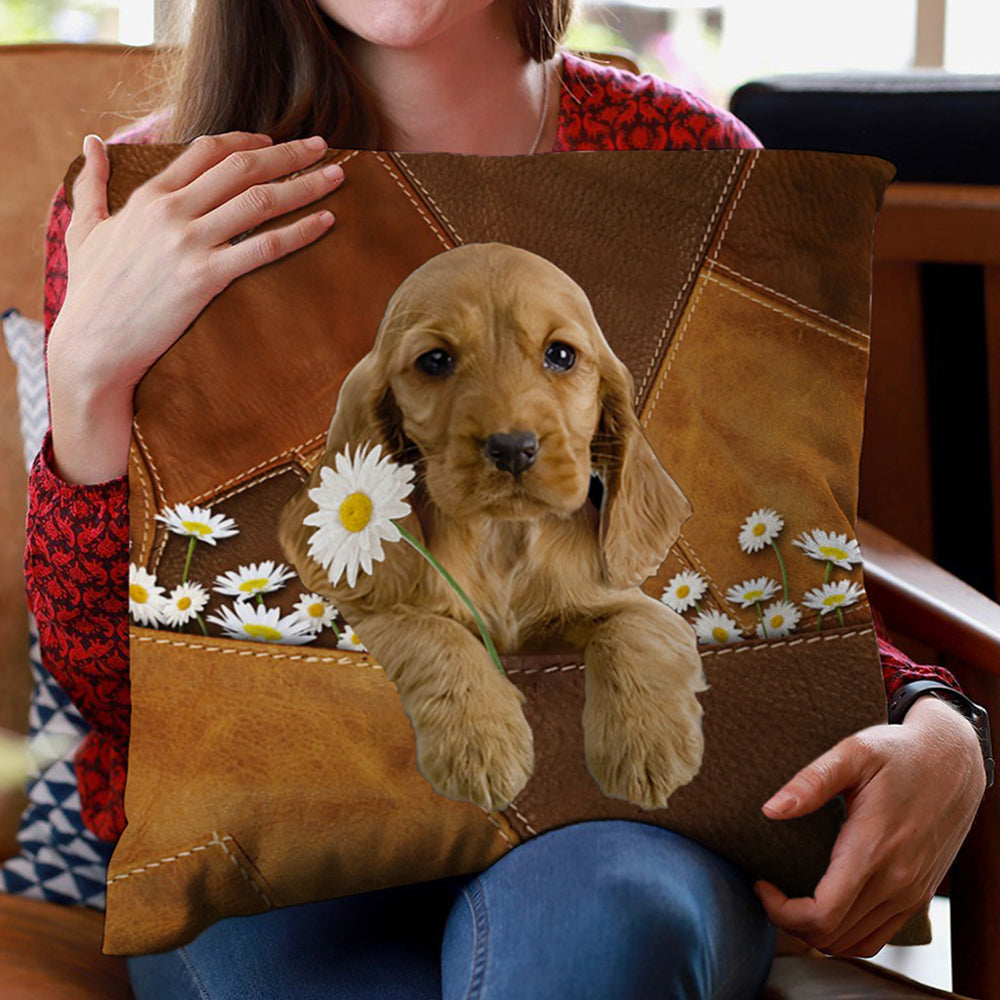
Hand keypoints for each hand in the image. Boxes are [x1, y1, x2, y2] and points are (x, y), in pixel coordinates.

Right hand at [47, 130, 344, 482]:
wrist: (92, 345)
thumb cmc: (90, 292)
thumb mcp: (83, 230)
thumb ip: (90, 184)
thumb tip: (91, 142)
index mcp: (149, 196)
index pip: (207, 150)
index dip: (247, 141)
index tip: (274, 141)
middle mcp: (172, 212)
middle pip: (242, 167)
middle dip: (288, 152)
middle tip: (322, 145)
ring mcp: (190, 243)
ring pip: (260, 201)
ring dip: (304, 184)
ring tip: (337, 176)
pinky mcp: (206, 277)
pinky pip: (264, 247)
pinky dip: (300, 231)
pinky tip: (326, 221)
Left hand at [753, 695, 986, 957]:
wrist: (953, 762)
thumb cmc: (899, 753)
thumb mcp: (853, 752)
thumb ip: (811, 782)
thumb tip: (771, 810)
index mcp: (873, 849)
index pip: (822, 914)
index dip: (781, 910)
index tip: (761, 882)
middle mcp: (896, 881)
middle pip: (832, 936)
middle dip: (789, 921)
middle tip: (769, 888)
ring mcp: (910, 893)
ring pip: (854, 943)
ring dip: (816, 932)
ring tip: (791, 898)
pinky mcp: (918, 895)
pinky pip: (877, 936)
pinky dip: (845, 934)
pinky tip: (825, 906)